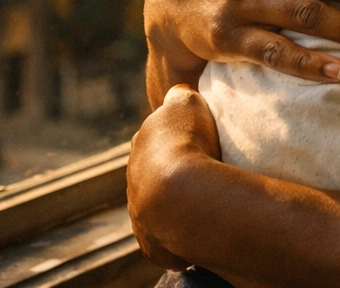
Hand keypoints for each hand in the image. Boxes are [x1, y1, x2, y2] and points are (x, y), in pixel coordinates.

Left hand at [128, 84, 219, 269]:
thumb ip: (179, 96)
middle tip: (204, 175)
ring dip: (177, 206)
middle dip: (173, 173)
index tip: (197, 141)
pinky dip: (181, 238)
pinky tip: (200, 232)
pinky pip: (168, 240)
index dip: (176, 138)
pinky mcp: (152, 244)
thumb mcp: (187, 103)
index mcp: (141, 144)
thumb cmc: (188, 144)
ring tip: (205, 206)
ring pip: (159, 207)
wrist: (181, 197)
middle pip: (154, 173)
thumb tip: (178, 94)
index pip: (156, 137)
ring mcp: (140, 214)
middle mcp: (134, 179)